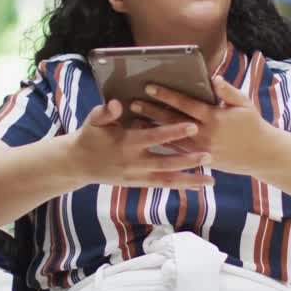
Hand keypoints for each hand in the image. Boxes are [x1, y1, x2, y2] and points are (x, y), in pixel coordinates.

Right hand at [69, 100, 214, 189]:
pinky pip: (162, 186)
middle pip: (165, 162)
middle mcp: (134, 162)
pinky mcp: (138, 183)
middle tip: (209, 155)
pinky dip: (180, 186)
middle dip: (188, 160)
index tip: (192, 125)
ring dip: (190, 180)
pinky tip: (197, 187)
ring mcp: (137, 176)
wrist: (78, 164)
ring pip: (167, 179)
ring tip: (211, 180)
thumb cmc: (89, 136)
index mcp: (126, 143)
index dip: (173, 132)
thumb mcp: (93, 120)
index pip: (153, 137)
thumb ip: (106, 112)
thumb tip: (118, 104)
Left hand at [128, 76, 271, 176]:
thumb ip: (228, 91)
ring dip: (152, 128)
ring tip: (134, 120)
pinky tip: (150, 138)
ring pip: (171, 137)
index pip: (185, 103)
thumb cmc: (252, 125)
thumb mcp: (245, 104)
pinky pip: (178, 152)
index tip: (150, 87)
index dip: (166, 95)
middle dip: (152, 110)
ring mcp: (201, 148)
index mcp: (214, 116)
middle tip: (134, 103)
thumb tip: (214, 79)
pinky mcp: (201, 159)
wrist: (261, 154)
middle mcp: (205, 133)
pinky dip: (162, 144)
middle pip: (173, 120)